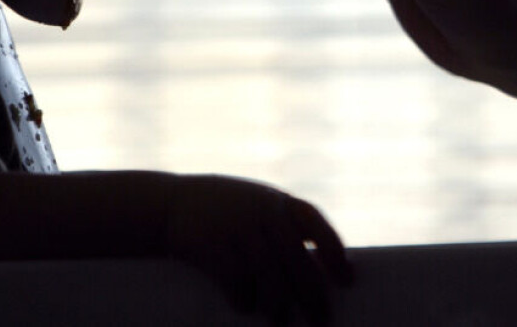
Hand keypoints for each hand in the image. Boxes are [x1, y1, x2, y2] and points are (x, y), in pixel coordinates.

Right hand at [165, 174, 351, 324]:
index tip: (347, 280)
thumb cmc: (224, 210)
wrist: (170, 202)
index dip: (335, 253)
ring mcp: (235, 228)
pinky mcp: (210, 245)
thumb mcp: (257, 204)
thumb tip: (321, 269)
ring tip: (282, 321)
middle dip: (312, 294)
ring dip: (279, 305)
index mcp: (278, 201)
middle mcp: (261, 212)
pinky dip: (244, 298)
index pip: (317, 225)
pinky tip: (246, 307)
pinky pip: (236, 280)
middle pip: (296, 260)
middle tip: (323, 320)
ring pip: (268, 276)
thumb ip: (285, 226)